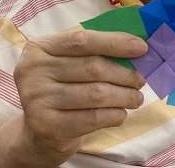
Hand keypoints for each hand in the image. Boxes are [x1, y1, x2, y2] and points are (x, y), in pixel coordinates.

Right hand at [13, 28, 147, 165]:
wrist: (38, 132)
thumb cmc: (60, 88)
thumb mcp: (67, 63)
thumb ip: (93, 52)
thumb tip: (135, 47)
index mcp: (39, 47)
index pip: (82, 40)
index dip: (114, 42)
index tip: (141, 48)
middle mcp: (33, 70)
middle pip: (92, 67)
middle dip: (124, 74)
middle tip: (140, 80)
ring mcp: (37, 99)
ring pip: (95, 94)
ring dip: (124, 96)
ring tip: (137, 98)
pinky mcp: (47, 126)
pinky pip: (92, 118)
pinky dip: (113, 115)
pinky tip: (121, 113)